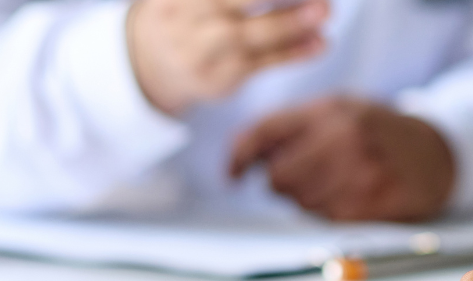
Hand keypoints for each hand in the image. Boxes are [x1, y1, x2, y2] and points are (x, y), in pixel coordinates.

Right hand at [127, 0, 330, 115]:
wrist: (149, 63)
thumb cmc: (184, 11)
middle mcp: (182, 17)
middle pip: (228, 0)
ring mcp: (197, 51)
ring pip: (246, 36)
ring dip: (289, 24)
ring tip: (324, 11)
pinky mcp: (216, 80)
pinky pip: (259, 65)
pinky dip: (292, 54)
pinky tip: (319, 43)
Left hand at [228, 96, 455, 221]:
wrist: (436, 154)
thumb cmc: (377, 131)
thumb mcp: (337, 110)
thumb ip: (290, 126)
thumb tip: (240, 158)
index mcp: (330, 109)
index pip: (264, 133)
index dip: (240, 157)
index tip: (232, 175)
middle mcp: (345, 137)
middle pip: (278, 177)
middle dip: (281, 182)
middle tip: (302, 176)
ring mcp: (361, 171)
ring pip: (301, 202)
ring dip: (306, 199)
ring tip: (333, 183)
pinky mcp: (373, 202)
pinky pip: (326, 218)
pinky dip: (330, 212)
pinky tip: (348, 197)